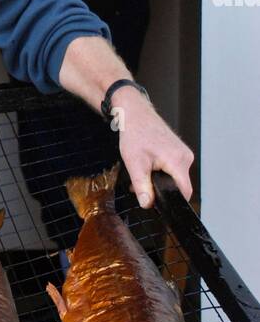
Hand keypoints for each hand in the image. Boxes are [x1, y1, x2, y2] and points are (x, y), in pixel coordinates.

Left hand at [112, 87, 194, 207]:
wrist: (135, 114)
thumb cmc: (135, 135)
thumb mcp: (135, 165)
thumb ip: (142, 187)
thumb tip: (147, 204)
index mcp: (178, 161)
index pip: (184, 191)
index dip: (173, 201)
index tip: (160, 206)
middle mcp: (186, 157)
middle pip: (179, 185)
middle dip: (161, 190)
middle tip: (140, 188)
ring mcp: (184, 154)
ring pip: (176, 178)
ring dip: (160, 181)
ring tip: (143, 172)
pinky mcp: (180, 152)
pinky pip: (174, 169)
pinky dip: (162, 172)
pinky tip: (149, 166)